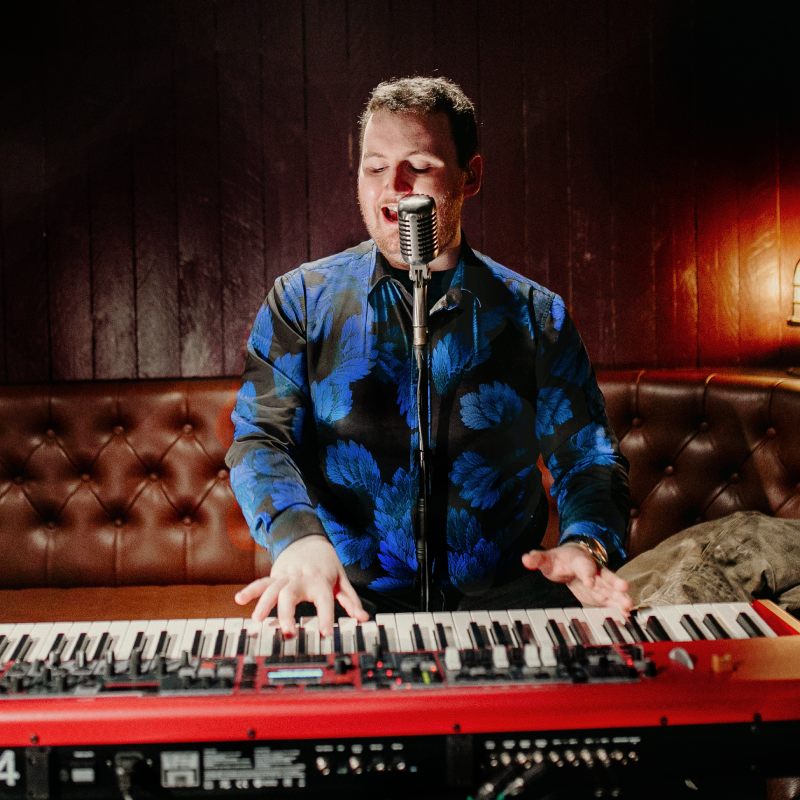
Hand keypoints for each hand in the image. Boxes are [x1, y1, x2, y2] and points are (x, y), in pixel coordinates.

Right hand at [234, 535, 368, 636]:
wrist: (309, 538)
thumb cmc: (327, 563)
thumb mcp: (342, 579)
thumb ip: (351, 600)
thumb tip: (363, 619)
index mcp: (321, 581)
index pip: (324, 601)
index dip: (325, 617)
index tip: (324, 634)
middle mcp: (301, 578)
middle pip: (292, 595)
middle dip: (287, 614)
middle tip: (287, 632)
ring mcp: (286, 576)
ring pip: (273, 589)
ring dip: (264, 605)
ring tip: (258, 622)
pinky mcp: (275, 575)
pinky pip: (261, 582)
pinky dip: (250, 590)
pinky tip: (239, 599)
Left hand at [522, 543, 632, 613]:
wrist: (572, 560)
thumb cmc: (560, 559)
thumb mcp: (547, 558)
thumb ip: (537, 559)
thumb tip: (526, 558)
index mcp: (579, 560)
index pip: (584, 565)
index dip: (587, 572)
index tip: (589, 580)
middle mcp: (594, 570)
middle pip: (605, 575)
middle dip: (613, 582)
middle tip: (623, 588)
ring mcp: (600, 582)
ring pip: (611, 588)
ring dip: (620, 596)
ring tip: (628, 604)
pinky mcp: (601, 593)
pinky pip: (612, 599)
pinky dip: (618, 606)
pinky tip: (626, 614)